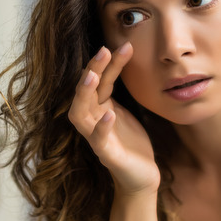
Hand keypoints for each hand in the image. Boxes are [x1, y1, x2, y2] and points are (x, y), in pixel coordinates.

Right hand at [68, 43, 159, 195]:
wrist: (141, 175)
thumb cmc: (131, 141)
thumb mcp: (125, 110)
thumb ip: (117, 90)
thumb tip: (123, 56)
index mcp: (98, 107)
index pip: (99, 80)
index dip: (108, 63)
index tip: (123, 45)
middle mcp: (92, 120)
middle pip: (85, 91)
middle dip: (92, 70)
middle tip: (104, 50)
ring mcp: (95, 138)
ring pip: (80, 114)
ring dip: (85, 94)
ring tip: (93, 76)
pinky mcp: (106, 155)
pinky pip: (98, 140)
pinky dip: (101, 127)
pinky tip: (109, 114)